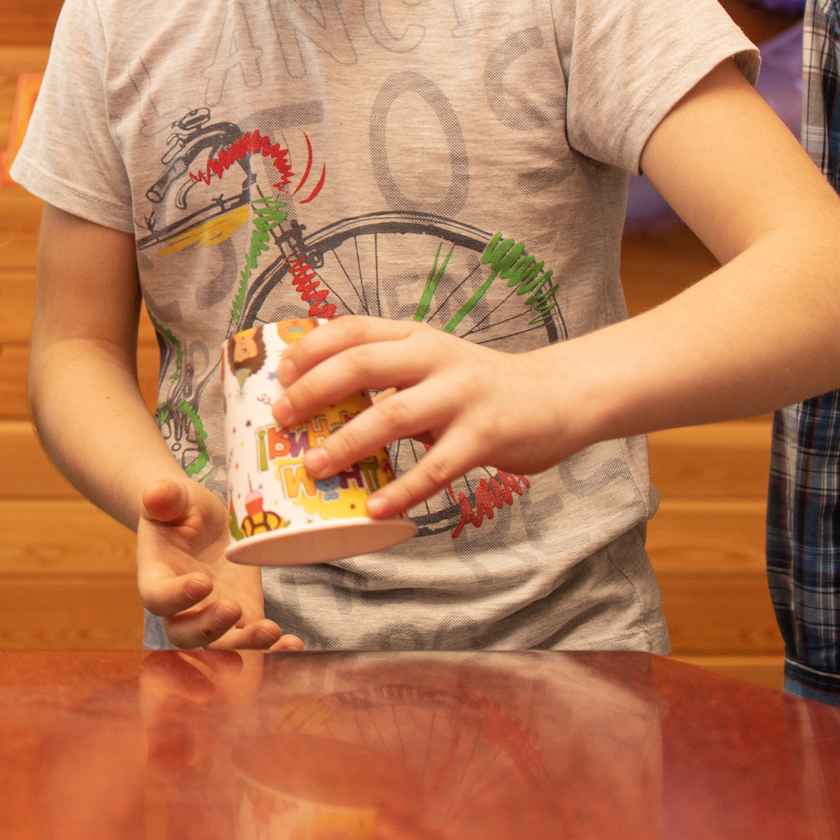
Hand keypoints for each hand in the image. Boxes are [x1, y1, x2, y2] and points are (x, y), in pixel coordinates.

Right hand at [136, 478, 302, 650]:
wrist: (203, 520)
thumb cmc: (182, 507)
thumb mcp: (175, 495)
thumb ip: (164, 496)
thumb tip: (154, 495)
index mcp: (156, 573)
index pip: (156, 597)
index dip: (176, 597)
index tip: (203, 582)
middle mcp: (179, 604)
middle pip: (183, 633)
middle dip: (209, 628)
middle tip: (233, 607)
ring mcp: (210, 613)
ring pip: (218, 644)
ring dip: (243, 643)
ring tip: (270, 631)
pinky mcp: (241, 615)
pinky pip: (250, 639)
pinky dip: (270, 647)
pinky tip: (292, 642)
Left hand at [275, 315, 587, 517]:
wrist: (560, 396)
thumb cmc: (479, 385)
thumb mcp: (432, 362)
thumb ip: (388, 371)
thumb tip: (318, 402)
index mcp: (414, 336)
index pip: (351, 329)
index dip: (309, 349)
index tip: (279, 376)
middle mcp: (434, 357)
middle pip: (361, 365)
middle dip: (314, 391)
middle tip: (282, 419)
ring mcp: (460, 395)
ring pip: (392, 415)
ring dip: (347, 443)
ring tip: (316, 468)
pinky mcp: (485, 435)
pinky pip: (436, 466)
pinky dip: (403, 489)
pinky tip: (377, 509)